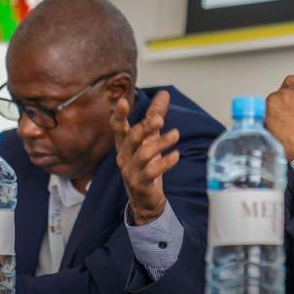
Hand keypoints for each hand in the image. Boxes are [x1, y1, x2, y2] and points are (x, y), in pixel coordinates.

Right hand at [111, 90, 179, 225]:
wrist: (145, 200)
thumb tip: (164, 93)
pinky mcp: (140, 184)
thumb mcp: (150, 139)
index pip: (118, 127)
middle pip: (132, 138)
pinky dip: (165, 163)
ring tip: (176, 135)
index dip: (119, 116)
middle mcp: (124, 156)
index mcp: (124, 144)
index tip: (122, 102)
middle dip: (144, 127)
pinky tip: (176, 155)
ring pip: (143, 154)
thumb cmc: (146, 166)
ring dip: (160, 143)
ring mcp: (131, 171)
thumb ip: (155, 116)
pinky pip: (152, 172)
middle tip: (159, 119)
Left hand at [265, 76, 293, 161]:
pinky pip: (264, 107)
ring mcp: (283, 95)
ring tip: (279, 124)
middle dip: (283, 101)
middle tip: (284, 114)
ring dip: (274, 109)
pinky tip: (272, 125)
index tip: (291, 102)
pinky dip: (266, 115)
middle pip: (284, 89)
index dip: (293, 94)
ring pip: (273, 98)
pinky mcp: (271, 103)